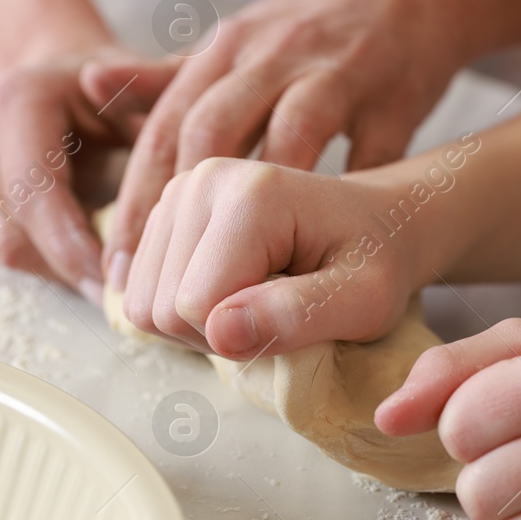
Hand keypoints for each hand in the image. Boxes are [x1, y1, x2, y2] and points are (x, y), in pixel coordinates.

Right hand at [0, 47, 176, 301]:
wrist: (66, 69)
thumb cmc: (118, 80)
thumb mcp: (145, 79)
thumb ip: (156, 91)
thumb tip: (144, 113)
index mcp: (18, 102)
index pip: (34, 193)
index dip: (72, 245)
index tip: (116, 280)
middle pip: (12, 229)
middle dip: (67, 268)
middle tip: (119, 296)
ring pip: (5, 244)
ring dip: (58, 269)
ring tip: (110, 281)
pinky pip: (7, 242)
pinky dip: (50, 260)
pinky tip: (91, 262)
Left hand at [95, 0, 472, 290]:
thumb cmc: (315, 31)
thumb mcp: (239, 43)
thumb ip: (169, 74)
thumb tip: (88, 82)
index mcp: (229, 48)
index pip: (166, 124)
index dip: (135, 196)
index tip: (118, 266)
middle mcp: (275, 53)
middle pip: (211, 129)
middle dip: (179, 212)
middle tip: (164, 289)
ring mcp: (337, 69)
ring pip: (290, 135)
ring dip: (263, 207)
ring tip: (243, 281)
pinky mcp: (395, 94)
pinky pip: (372, 153)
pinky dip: (352, 199)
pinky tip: (336, 251)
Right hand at [121, 158, 429, 355]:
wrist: (379, 223)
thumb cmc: (379, 263)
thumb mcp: (364, 301)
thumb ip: (297, 316)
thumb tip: (220, 333)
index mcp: (252, 194)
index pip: (194, 306)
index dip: (240, 340)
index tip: (295, 317)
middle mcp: (202, 179)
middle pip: (160, 307)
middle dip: (216, 335)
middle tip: (279, 312)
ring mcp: (178, 191)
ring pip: (143, 305)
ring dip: (199, 327)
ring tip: (259, 301)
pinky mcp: (166, 210)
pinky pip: (141, 294)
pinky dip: (184, 312)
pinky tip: (232, 291)